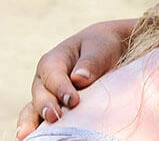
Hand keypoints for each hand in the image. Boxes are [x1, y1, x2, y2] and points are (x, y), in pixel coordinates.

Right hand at [15, 19, 135, 138]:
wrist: (108, 50)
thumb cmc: (102, 47)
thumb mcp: (100, 48)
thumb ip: (91, 62)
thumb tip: (79, 79)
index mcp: (53, 61)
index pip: (53, 76)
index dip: (61, 88)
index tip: (73, 101)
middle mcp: (45, 81)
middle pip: (41, 95)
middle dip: (46, 106)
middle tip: (54, 117)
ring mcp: (47, 96)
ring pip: (34, 110)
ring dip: (34, 121)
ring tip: (30, 135)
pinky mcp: (55, 108)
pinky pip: (41, 119)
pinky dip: (39, 128)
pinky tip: (34, 137)